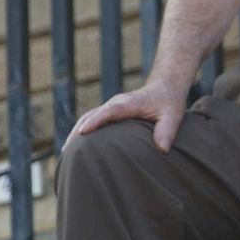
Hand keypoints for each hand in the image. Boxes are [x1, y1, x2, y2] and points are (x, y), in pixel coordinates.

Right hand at [66, 78, 187, 153]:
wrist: (165, 87)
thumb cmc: (168, 102)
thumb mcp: (173, 116)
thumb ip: (167, 131)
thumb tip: (162, 149)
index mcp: (129, 104)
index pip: (109, 112)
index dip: (95, 121)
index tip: (83, 132)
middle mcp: (115, 103)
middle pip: (91, 115)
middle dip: (78, 131)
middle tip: (67, 150)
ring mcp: (110, 107)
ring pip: (88, 117)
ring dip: (76, 132)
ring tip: (66, 152)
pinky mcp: (109, 112)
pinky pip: (91, 119)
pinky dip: (81, 130)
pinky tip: (75, 145)